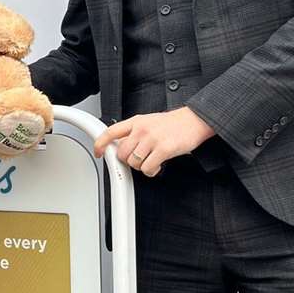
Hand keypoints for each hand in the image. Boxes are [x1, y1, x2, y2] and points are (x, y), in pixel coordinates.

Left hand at [94, 107, 215, 176]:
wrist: (194, 120)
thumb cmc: (173, 123)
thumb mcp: (149, 122)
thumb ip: (134, 132)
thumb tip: (120, 146)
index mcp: (136, 121)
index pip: (111, 132)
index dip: (101, 144)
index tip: (98, 152)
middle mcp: (142, 129)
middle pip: (122, 153)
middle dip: (128, 160)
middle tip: (139, 160)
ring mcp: (152, 139)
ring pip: (134, 163)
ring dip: (142, 167)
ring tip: (151, 161)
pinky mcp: (164, 149)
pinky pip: (148, 168)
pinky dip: (151, 171)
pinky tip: (157, 166)